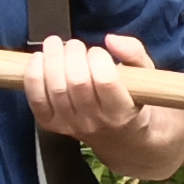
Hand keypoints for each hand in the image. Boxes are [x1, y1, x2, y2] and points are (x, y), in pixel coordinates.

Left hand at [26, 33, 183, 182]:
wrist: (130, 144)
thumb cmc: (141, 106)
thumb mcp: (150, 79)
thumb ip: (135, 55)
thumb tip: (112, 39)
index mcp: (122, 113)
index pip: (105, 81)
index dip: (98, 59)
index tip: (100, 52)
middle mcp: (94, 123)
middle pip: (75, 82)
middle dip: (72, 54)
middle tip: (77, 45)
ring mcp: (71, 126)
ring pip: (54, 89)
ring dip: (51, 59)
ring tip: (57, 45)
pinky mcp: (53, 125)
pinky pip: (36, 100)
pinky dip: (33, 76)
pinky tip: (38, 59)